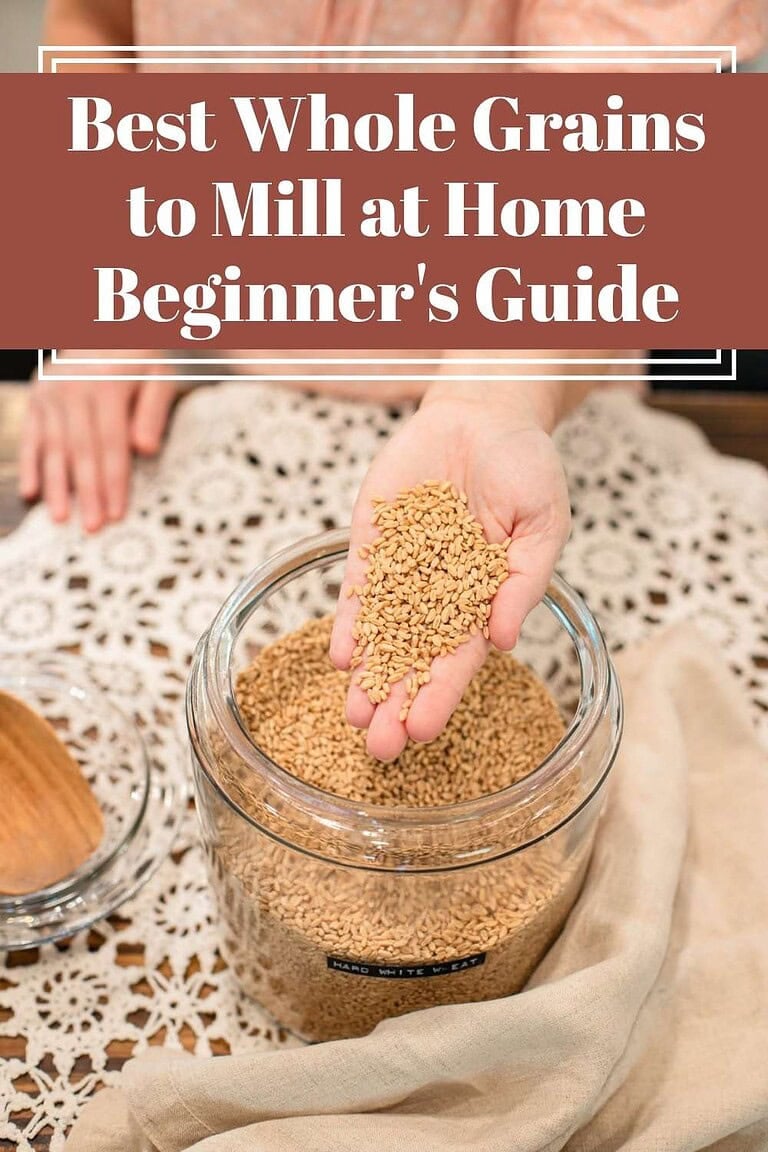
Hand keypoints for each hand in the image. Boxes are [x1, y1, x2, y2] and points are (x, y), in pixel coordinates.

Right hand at [19, 354, 176, 531]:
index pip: (111, 445)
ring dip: (57, 486)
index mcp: (106, 386)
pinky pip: (31, 436)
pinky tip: (32, 493)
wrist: (104, 324)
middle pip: (82, 452)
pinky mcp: (36, 397)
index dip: (115, 482)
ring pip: (53, 448)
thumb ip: (154, 411)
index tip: (118, 513)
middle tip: (93, 528)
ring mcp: (50, 394)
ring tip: (62, 519)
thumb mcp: (158, 374)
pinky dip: (31, 466)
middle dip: (87, 493)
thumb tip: (146, 451)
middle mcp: (72, 390)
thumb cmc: (140, 356)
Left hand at [331, 384, 571, 760]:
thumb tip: (505, 641)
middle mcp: (439, 594)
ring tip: (352, 717)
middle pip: (413, 658)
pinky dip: (348, 622)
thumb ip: (523, 582)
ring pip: (380, 634)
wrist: (483, 412)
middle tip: (378, 748)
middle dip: (395, 702)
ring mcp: (402, 569)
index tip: (421, 731)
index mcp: (484, 598)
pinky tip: (339, 657)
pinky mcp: (372, 541)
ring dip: (366, 676)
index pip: (459, 658)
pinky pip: (357, 589)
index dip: (440, 695)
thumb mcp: (542, 524)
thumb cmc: (525, 467)